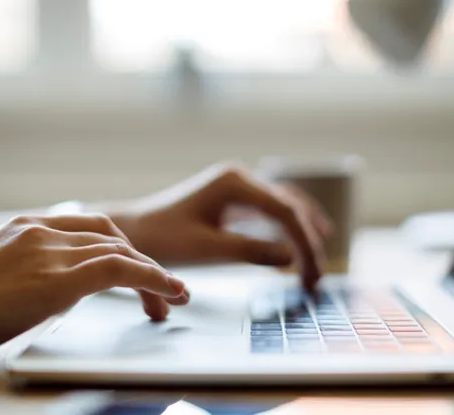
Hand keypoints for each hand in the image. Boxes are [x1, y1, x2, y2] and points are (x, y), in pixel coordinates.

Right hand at [0, 214, 186, 366]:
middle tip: (161, 294)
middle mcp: (41, 231)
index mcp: (25, 227)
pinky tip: (170, 292)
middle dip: (142, 262)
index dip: (122, 250)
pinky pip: (121, 269)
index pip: (90, 229)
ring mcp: (48, 250)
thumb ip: (29, 275)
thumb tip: (55, 292)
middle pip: (111, 236)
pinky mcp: (56, 278)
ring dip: (155, 276)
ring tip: (172, 300)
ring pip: (122, 251)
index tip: (137, 274)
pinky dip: (153, 278)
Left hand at [109, 163, 329, 289]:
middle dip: (308, 240)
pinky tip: (301, 243)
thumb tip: (292, 258)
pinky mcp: (232, 198)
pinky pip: (271, 210)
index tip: (313, 275)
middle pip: (290, 206)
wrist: (133, 230)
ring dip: (303, 232)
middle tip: (319, 277)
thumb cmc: (163, 238)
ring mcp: (237, 186)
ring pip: (285, 205)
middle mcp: (240, 177)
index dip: (305, 244)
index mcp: (234, 182)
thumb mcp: (207, 249)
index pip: (285, 212)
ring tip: (320, 260)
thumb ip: (250, 251)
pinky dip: (288, 228)